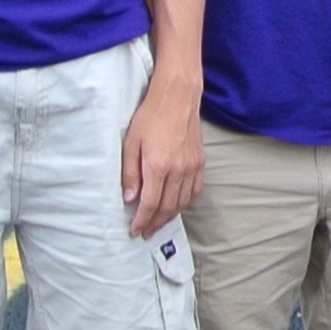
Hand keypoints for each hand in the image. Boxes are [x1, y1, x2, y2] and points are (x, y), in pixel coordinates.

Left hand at [121, 81, 203, 237]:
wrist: (177, 98)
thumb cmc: (150, 116)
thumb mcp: (130, 143)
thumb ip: (129, 173)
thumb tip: (129, 198)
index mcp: (158, 166)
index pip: (150, 204)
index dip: (142, 221)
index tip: (135, 231)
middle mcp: (178, 170)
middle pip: (168, 207)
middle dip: (155, 223)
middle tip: (146, 232)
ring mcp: (192, 167)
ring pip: (183, 202)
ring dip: (170, 216)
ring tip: (159, 222)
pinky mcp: (200, 162)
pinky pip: (195, 190)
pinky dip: (185, 203)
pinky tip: (177, 205)